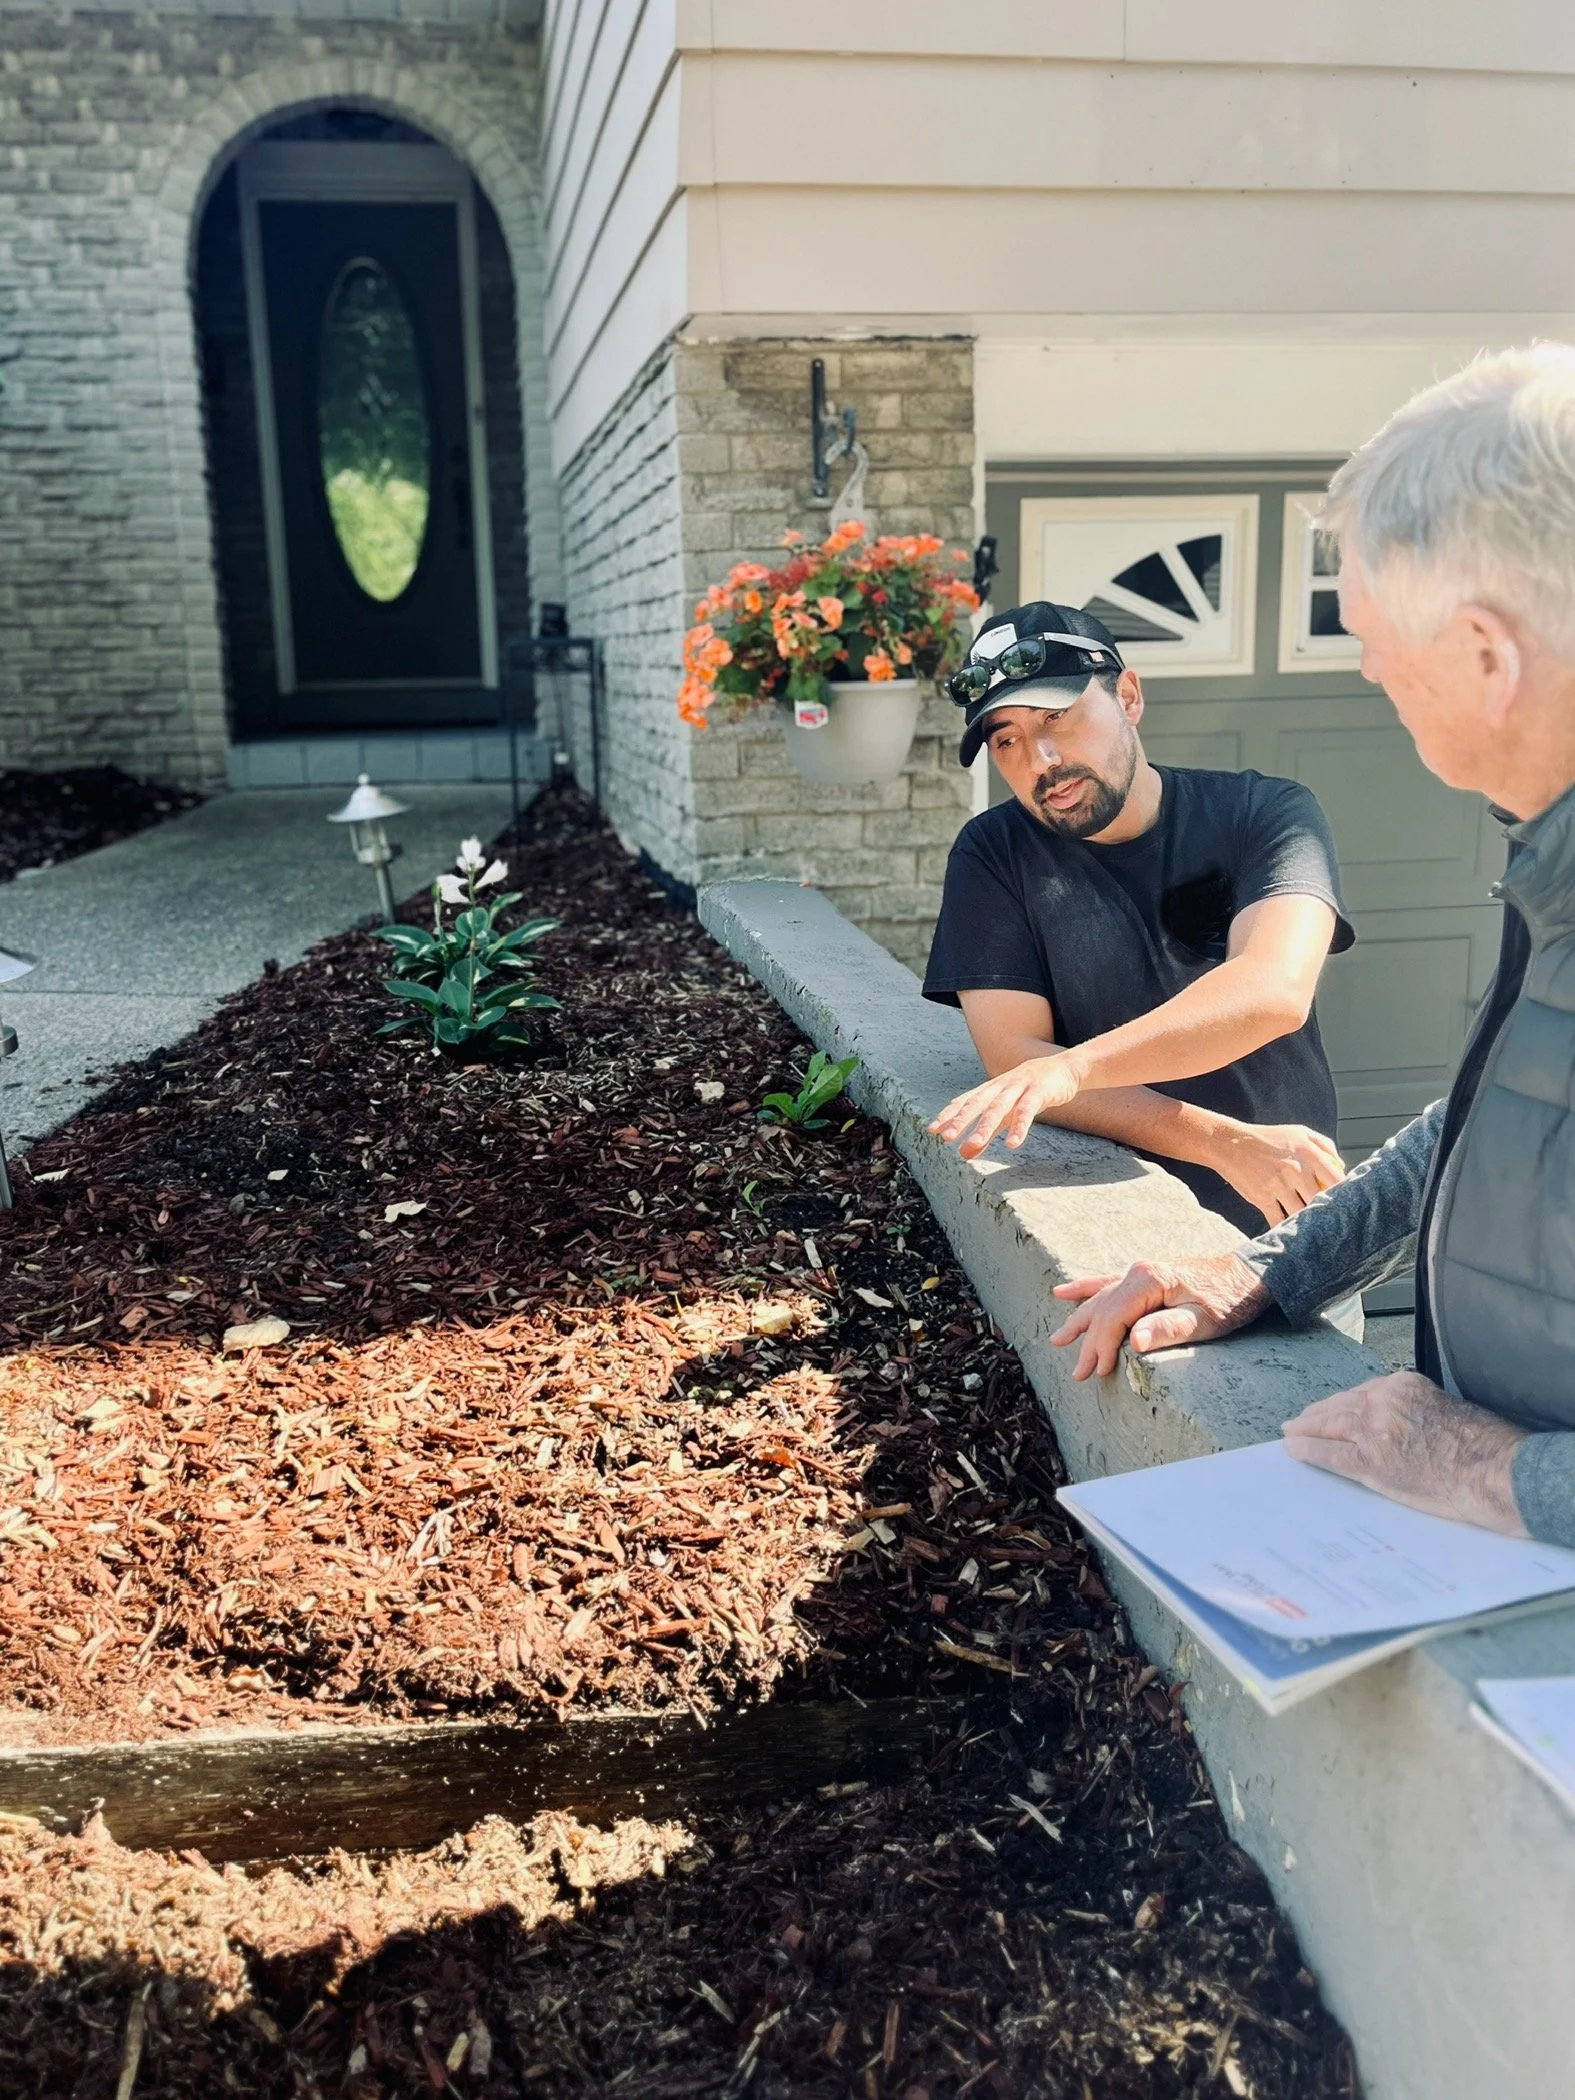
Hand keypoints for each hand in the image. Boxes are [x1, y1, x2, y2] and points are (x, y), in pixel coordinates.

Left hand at [929, 1053, 1086, 1159]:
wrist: (1063, 1069)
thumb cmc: (1028, 1092)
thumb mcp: (1006, 1114)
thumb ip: (986, 1134)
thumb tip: (963, 1153)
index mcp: (990, 1090)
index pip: (964, 1102)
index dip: (948, 1115)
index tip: (932, 1131)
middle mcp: (1000, 1087)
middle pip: (977, 1104)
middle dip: (960, 1120)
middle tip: (946, 1138)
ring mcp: (1019, 1087)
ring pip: (999, 1107)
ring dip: (985, 1126)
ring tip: (973, 1144)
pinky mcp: (1039, 1092)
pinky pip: (1027, 1110)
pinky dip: (1020, 1126)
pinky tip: (1013, 1143)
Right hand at [1050, 1254, 1270, 1379]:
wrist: (1250, 1274)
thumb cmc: (1230, 1299)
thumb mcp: (1205, 1320)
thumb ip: (1168, 1329)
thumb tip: (1133, 1341)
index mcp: (1149, 1280)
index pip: (1113, 1318)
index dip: (1104, 1347)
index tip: (1100, 1372)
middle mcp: (1138, 1272)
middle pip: (1102, 1311)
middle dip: (1088, 1344)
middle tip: (1078, 1374)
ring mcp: (1140, 1272)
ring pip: (1100, 1299)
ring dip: (1079, 1321)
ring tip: (1058, 1341)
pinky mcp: (1146, 1277)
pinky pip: (1107, 1284)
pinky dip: (1086, 1289)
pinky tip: (1064, 1292)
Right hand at [1208, 1120, 1345, 1225]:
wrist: (1230, 1143)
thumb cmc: (1267, 1138)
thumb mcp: (1299, 1132)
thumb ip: (1325, 1145)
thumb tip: (1342, 1167)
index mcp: (1309, 1153)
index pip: (1336, 1180)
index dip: (1343, 1193)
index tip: (1343, 1201)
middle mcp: (1296, 1170)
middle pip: (1320, 1200)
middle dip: (1324, 1210)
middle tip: (1329, 1219)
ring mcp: (1279, 1186)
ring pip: (1300, 1212)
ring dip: (1304, 1220)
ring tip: (1309, 1226)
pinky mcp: (1262, 1198)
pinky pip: (1278, 1220)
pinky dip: (1283, 1227)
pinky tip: (1288, 1231)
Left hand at [1282, 1371, 1526, 1532]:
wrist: (1496, 1471)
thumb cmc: (1485, 1447)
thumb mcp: (1448, 1409)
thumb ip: (1418, 1409)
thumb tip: (1401, 1425)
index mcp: (1405, 1385)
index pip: (1362, 1392)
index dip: (1343, 1404)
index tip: (1332, 1410)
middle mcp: (1385, 1401)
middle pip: (1340, 1405)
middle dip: (1318, 1415)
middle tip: (1298, 1422)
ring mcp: (1375, 1430)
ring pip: (1329, 1426)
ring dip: (1306, 1430)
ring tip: (1290, 1435)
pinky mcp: (1372, 1461)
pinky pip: (1330, 1454)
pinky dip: (1309, 1451)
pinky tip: (1294, 1451)